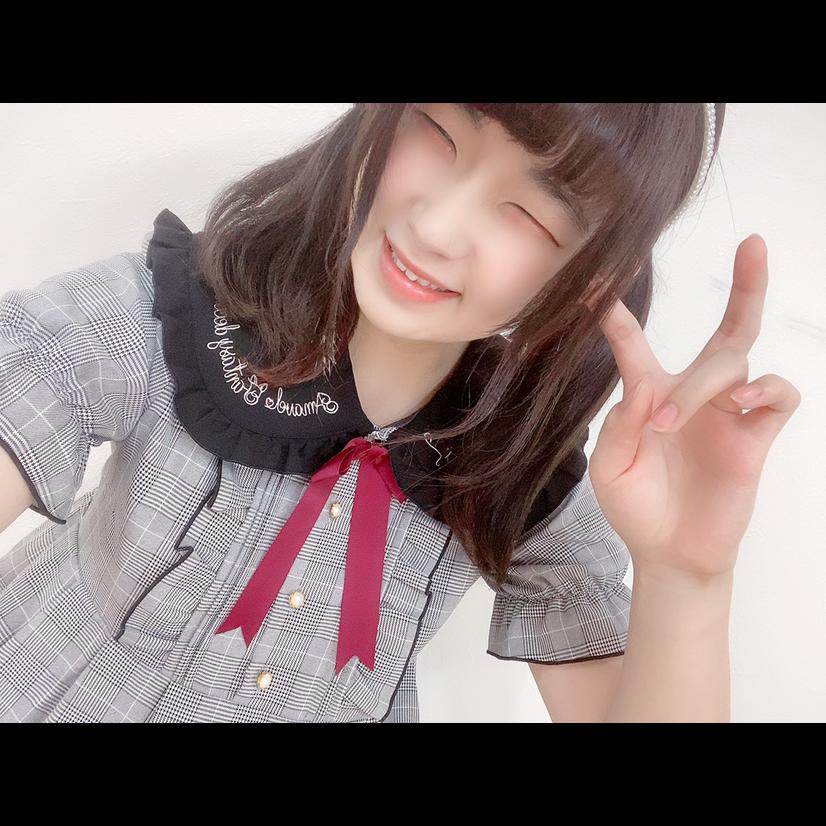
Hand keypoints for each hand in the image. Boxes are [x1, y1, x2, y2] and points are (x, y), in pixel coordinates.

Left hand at [588, 234, 800, 580]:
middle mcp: (695, 395)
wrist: (669, 553)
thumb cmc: (636, 506)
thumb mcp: (611, 467)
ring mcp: (730, 414)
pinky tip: (745, 399)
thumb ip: (620, 425)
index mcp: (651, 396)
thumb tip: (645, 391)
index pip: (635, 345)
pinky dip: (768, 388)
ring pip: (737, 362)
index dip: (616, 316)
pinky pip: (779, 395)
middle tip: (754, 242)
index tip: (596, 284)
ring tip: (668, 424)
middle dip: (746, 287)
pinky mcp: (755, 438)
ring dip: (702, 385)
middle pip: (727, 330)